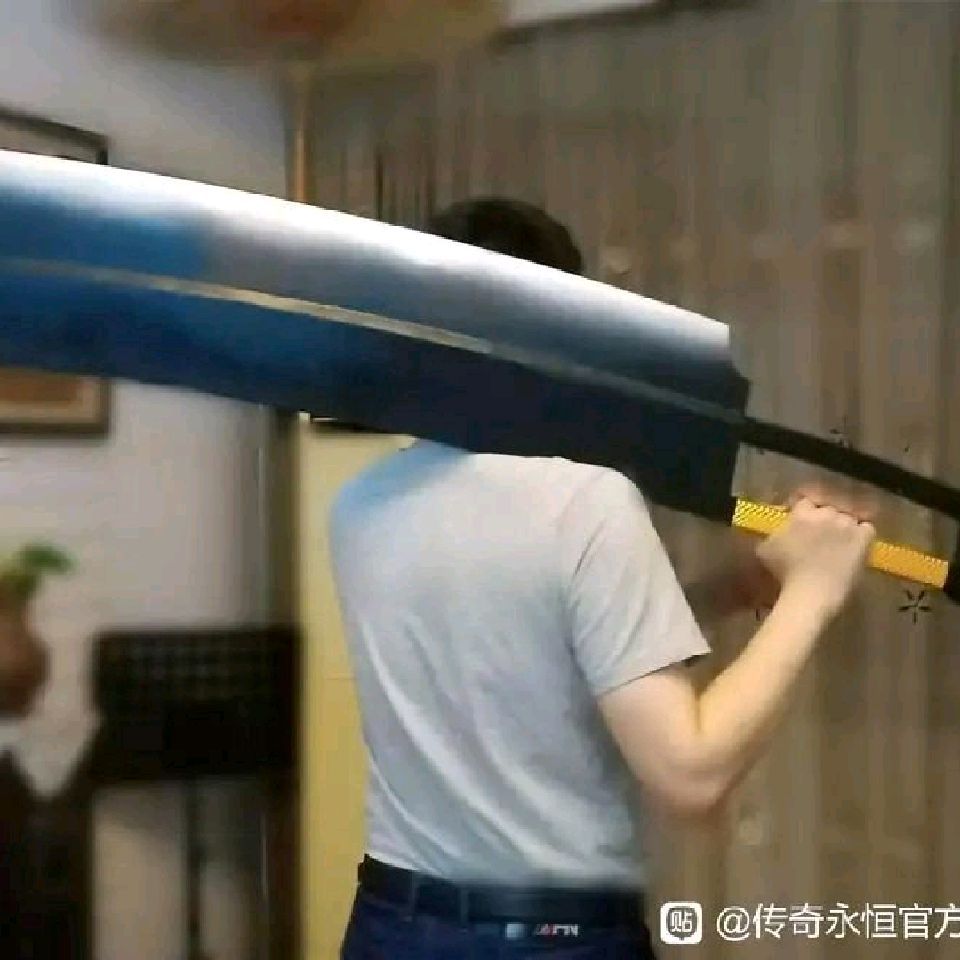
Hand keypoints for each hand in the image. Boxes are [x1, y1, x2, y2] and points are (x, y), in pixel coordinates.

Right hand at [756, 484, 876, 615]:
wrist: (811, 594)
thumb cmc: (785, 574)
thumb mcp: (766, 548)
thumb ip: (775, 532)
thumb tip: (780, 528)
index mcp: (802, 514)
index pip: (805, 502)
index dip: (804, 512)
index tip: (802, 522)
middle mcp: (826, 513)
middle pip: (828, 508)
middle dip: (824, 519)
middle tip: (820, 534)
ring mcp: (847, 525)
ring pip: (848, 517)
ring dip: (843, 526)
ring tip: (840, 541)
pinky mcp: (864, 538)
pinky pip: (867, 528)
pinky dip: (862, 534)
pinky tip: (855, 544)